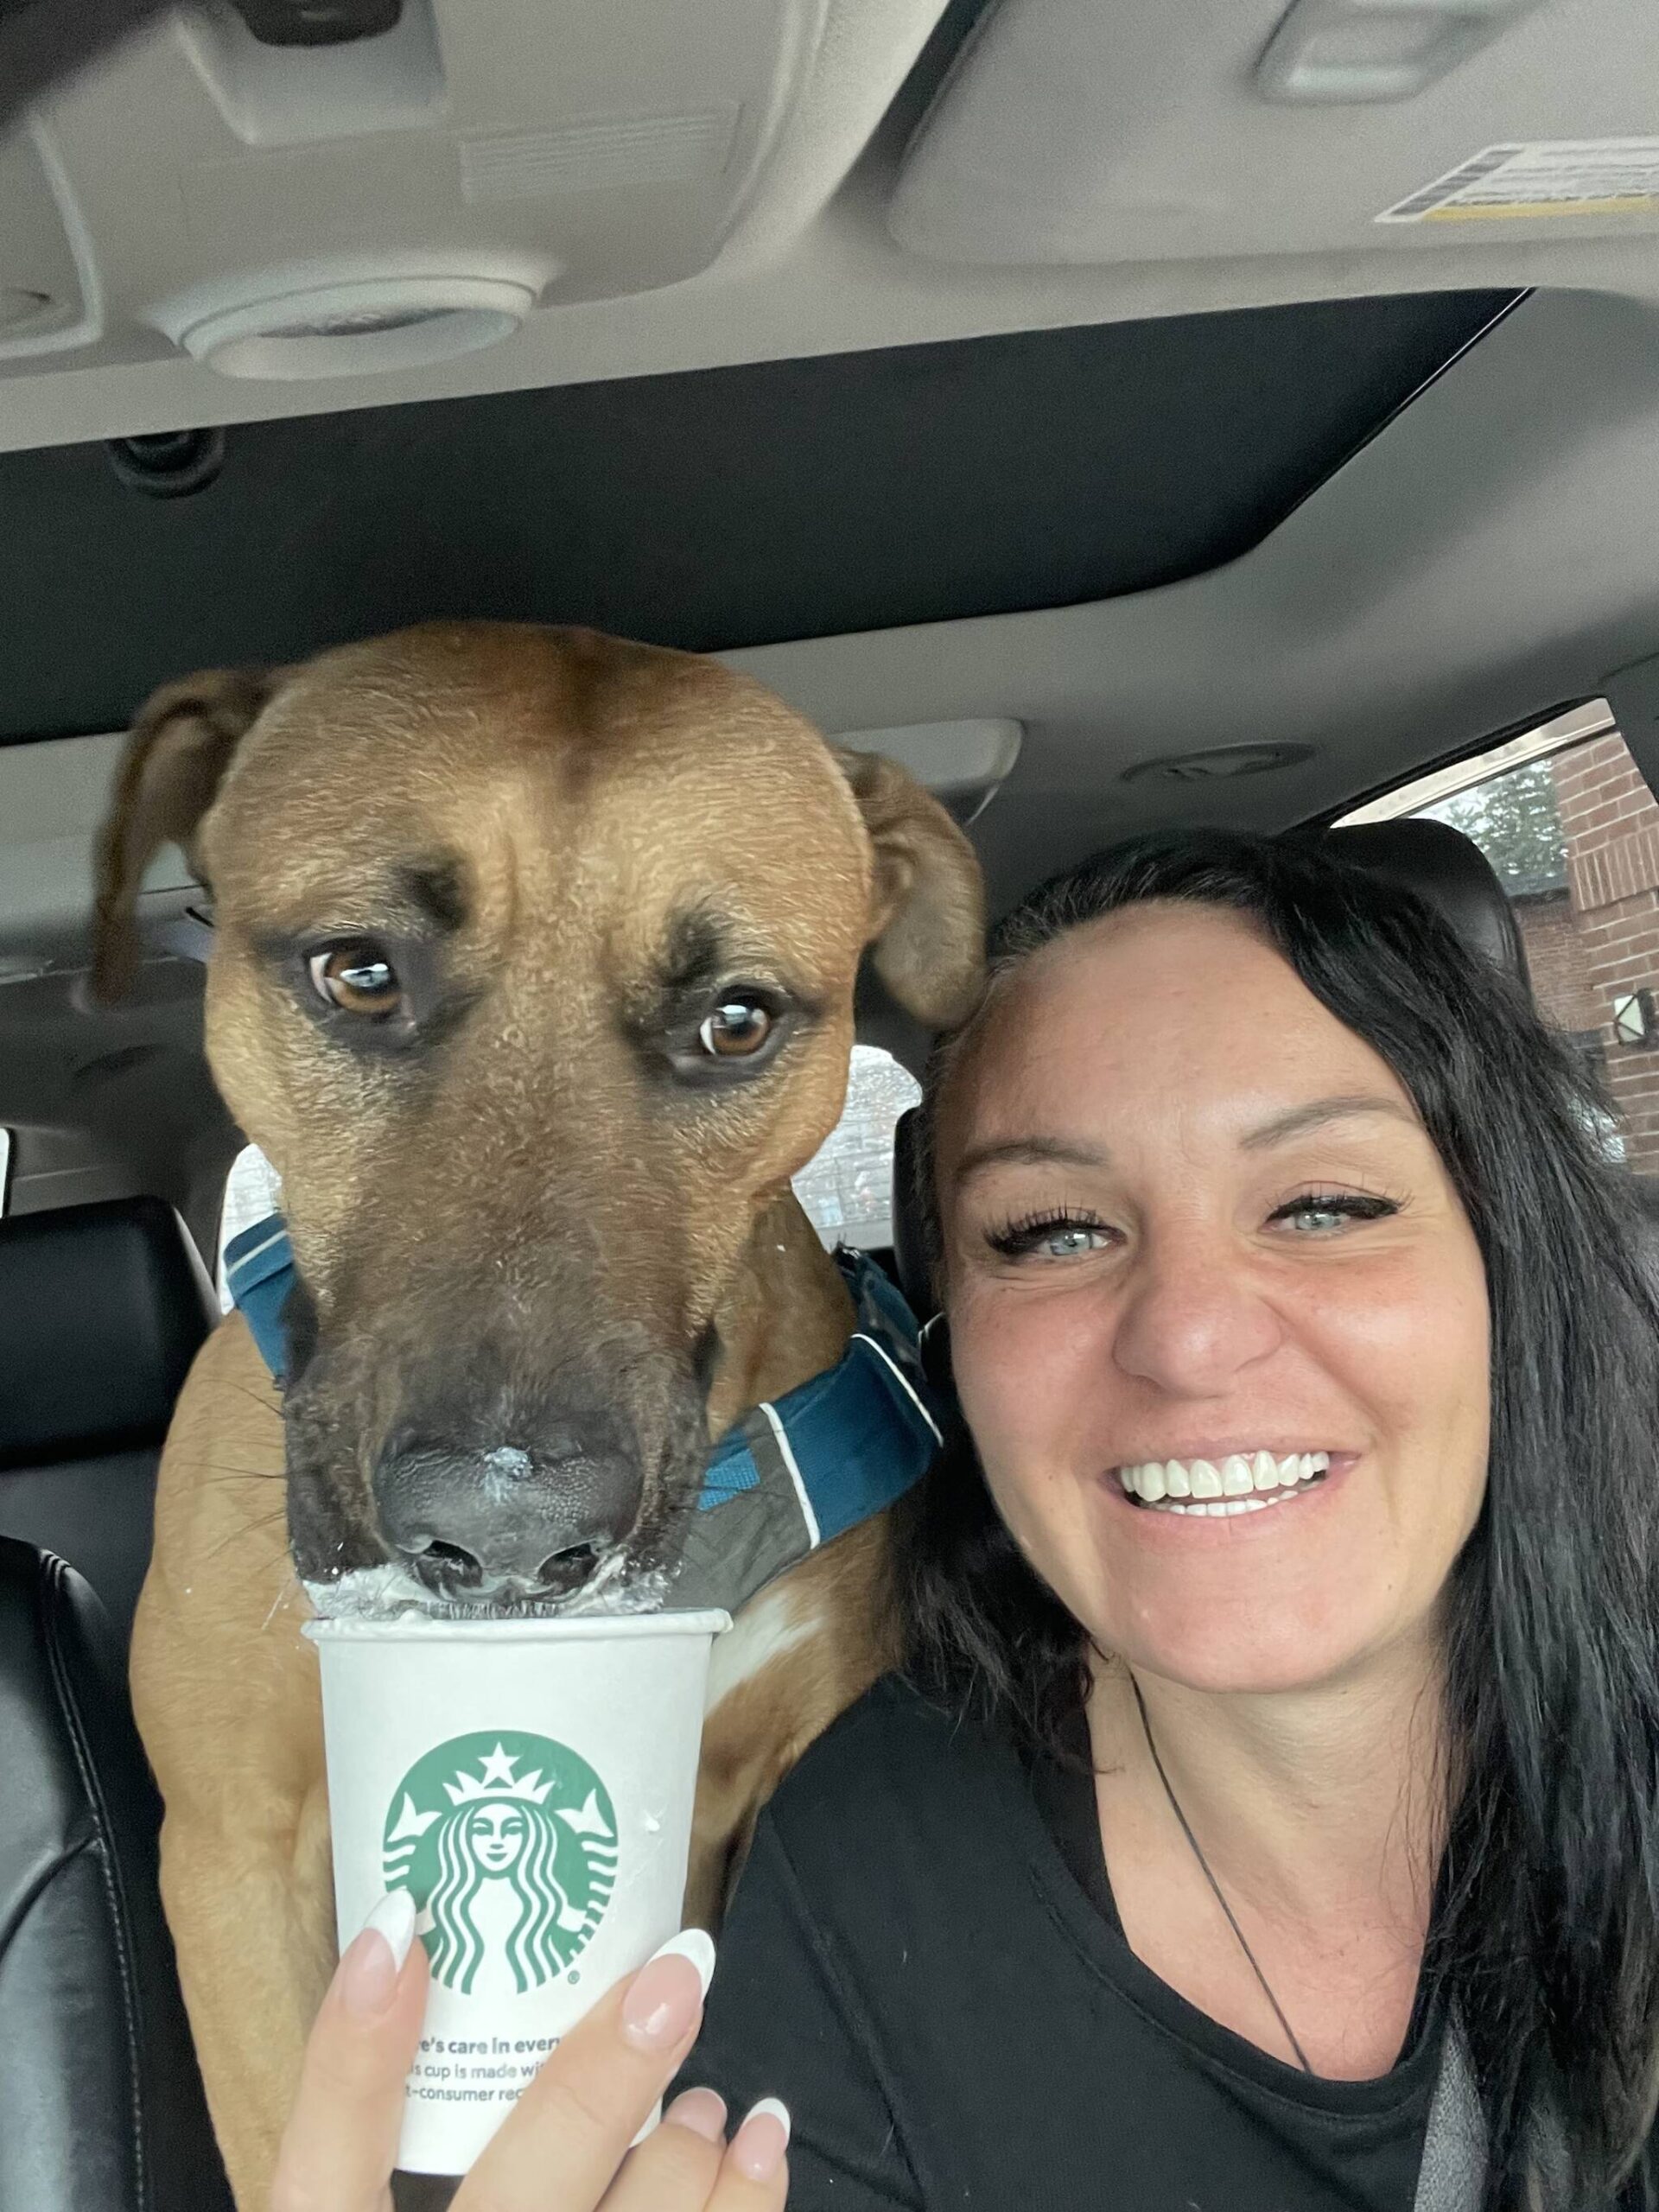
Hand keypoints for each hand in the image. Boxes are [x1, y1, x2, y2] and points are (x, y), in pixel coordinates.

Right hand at [271, 1893, 789, 2210]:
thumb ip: (385, 2170)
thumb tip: (437, 1980)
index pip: (317, 2174)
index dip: (352, 2054)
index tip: (402, 1926)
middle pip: (519, 2198)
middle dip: (602, 2079)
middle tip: (673, 1977)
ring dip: (689, 2158)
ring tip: (718, 2101)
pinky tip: (762, 2157)